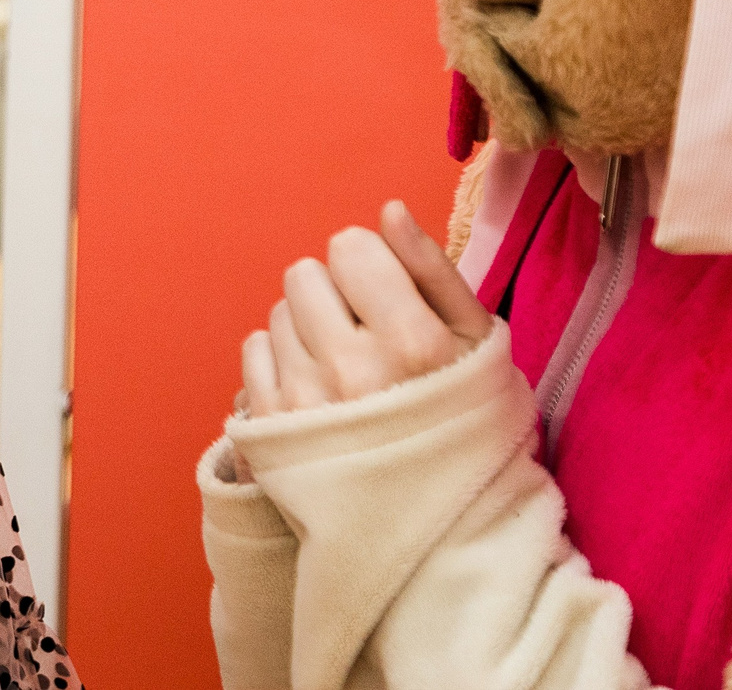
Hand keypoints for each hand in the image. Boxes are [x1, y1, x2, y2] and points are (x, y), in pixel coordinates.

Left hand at [241, 200, 492, 416]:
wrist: (438, 522)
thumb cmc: (465, 419)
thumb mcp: (477, 344)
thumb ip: (433, 269)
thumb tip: (389, 210)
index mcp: (412, 342)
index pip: (351, 247)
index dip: (369, 264)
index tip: (387, 296)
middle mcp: (352, 369)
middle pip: (306, 273)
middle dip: (335, 293)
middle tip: (366, 334)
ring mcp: (305, 399)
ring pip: (279, 311)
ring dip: (308, 328)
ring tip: (346, 368)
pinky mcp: (270, 424)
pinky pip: (254, 349)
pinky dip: (281, 360)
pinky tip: (319, 389)